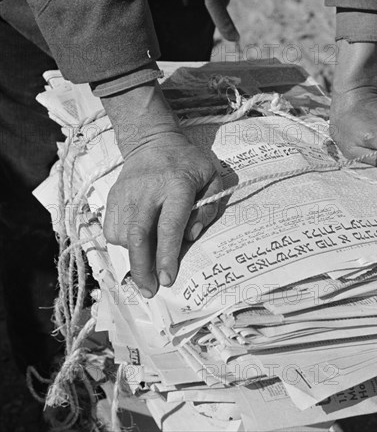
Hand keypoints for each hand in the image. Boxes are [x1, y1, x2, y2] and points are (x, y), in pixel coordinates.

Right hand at [101, 82, 221, 297]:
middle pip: (139, 235)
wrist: (152, 142)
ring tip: (145, 269)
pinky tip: (135, 246)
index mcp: (177, 185)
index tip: (167, 279)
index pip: (170, 225)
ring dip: (133, 258)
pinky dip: (122, 244)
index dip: (167, 255)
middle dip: (142, 268)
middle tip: (149, 290)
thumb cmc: (188, 163)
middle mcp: (148, 191)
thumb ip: (209, 206)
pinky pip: (111, 229)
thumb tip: (191, 235)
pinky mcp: (112, 197)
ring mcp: (127, 194)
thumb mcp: (211, 177)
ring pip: (123, 235)